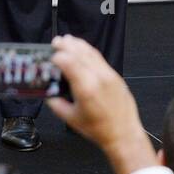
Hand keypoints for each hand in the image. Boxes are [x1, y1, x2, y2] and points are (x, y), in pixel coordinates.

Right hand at [46, 35, 156, 173]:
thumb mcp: (71, 119)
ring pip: (91, 53)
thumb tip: (50, 95)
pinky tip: (82, 50)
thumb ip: (57, 104)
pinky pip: (99, 58)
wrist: (123, 133)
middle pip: (80, 53)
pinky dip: (89, 51)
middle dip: (67, 45)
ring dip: (78, 44)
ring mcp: (109, 75)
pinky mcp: (115, 76)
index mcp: (86, 89)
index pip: (70, 63)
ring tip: (67, 40)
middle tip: (56, 42)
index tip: (51, 56)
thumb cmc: (100, 129)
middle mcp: (98, 78)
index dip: (59, 57)